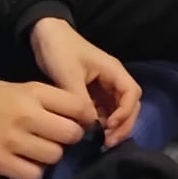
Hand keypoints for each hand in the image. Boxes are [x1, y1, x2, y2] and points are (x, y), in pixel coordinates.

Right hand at [0, 80, 87, 178]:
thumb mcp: (20, 87)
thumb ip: (46, 99)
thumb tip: (75, 115)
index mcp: (33, 92)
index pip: (77, 106)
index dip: (85, 116)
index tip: (82, 121)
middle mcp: (27, 115)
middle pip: (71, 133)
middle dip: (71, 137)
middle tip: (61, 138)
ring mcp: (14, 140)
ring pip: (54, 155)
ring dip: (52, 155)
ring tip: (41, 150)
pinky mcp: (1, 162)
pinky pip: (33, 174)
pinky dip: (34, 171)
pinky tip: (27, 162)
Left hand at [31, 17, 140, 148]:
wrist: (45, 35)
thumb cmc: (60, 50)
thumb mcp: (69, 75)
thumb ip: (80, 101)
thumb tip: (89, 126)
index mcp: (113, 71)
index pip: (132, 93)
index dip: (125, 113)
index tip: (109, 127)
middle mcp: (113, 80)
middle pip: (130, 105)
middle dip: (123, 125)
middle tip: (108, 143)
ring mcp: (103, 87)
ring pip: (118, 110)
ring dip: (113, 127)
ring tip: (100, 143)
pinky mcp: (92, 93)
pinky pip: (103, 111)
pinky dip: (101, 124)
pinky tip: (90, 135)